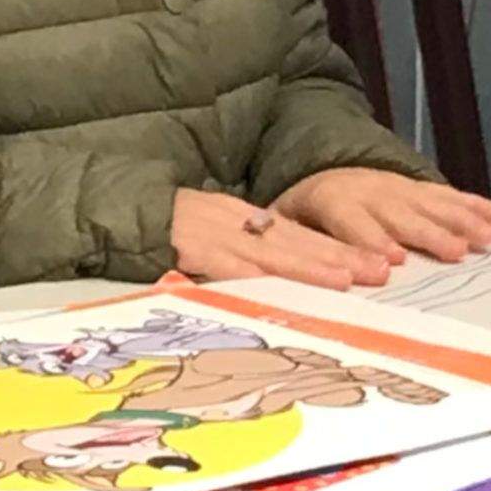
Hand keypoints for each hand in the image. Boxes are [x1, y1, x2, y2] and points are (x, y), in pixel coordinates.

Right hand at [168, 187, 390, 286]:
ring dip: (307, 265)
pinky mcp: (183, 245)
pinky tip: (273, 284)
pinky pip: (219, 262)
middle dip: (338, 257)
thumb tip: (279, 275)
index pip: (297, 234)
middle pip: (293, 241)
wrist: (111, 207)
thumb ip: (243, 251)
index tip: (376, 264)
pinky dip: (246, 273)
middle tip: (379, 272)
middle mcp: (232, 221)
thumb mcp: (209, 232)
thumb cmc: (160, 228)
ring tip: (345, 278)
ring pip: (266, 251)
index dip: (337, 249)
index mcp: (241, 218)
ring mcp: (209, 232)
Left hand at [275, 168, 490, 269]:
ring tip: (487, 239)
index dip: (370, 241)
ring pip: (432, 204)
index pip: (351, 223)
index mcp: (332, 201)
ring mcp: (399, 187)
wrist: (320, 170)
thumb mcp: (281, 222)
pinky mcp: (419, 188)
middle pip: (402, 215)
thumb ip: (280, 244)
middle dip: (428, 234)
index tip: (391, 262)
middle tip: (455, 253)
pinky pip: (450, 196)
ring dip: (462, 221)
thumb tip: (265, 275)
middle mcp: (370, 191)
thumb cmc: (301, 211)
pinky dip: (477, 206)